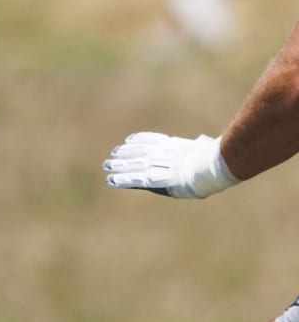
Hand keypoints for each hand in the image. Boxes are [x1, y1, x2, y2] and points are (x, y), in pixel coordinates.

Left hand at [103, 132, 239, 198]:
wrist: (210, 167)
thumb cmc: (215, 159)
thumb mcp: (206, 148)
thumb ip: (201, 145)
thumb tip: (203, 141)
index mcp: (175, 147)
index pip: (153, 141)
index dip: (140, 140)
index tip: (129, 140)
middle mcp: (163, 155)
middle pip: (140, 152)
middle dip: (126, 154)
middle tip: (112, 154)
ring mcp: (158, 167)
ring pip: (134, 166)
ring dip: (119, 167)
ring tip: (106, 166)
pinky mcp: (155, 180)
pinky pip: (135, 180)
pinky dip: (123, 180)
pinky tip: (112, 180)